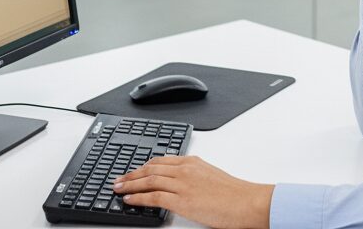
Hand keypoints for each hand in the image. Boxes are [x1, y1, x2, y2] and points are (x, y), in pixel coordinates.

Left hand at [113, 155, 272, 228]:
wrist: (245, 201)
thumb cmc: (233, 193)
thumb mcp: (210, 176)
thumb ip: (193, 176)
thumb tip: (178, 184)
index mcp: (192, 161)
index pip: (161, 160)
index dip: (143, 166)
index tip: (132, 171)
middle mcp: (185, 169)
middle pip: (151, 168)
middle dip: (132, 174)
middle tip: (118, 179)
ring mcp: (183, 183)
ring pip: (149, 180)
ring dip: (130, 184)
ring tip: (117, 189)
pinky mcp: (182, 200)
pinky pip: (154, 196)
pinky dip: (138, 197)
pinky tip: (129, 199)